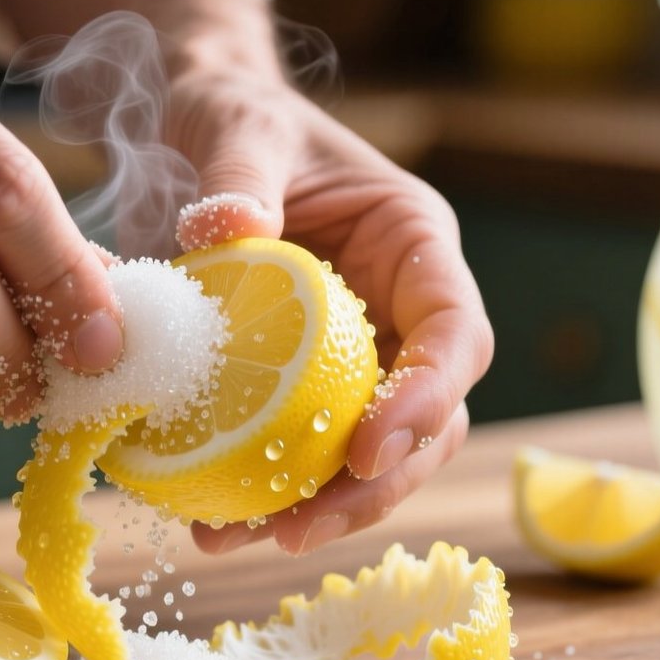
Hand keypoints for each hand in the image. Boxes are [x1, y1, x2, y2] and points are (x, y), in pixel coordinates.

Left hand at [171, 72, 492, 554]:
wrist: (203, 134)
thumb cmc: (239, 119)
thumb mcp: (238, 129)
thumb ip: (238, 176)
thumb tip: (224, 229)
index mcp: (418, 247)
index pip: (455, 333)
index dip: (428, 399)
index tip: (367, 449)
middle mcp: (403, 311)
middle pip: (429, 420)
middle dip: (376, 485)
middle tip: (301, 531)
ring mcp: (359, 354)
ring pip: (371, 454)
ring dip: (319, 508)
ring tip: (237, 541)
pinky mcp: (305, 384)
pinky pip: (302, 449)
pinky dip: (267, 491)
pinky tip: (209, 522)